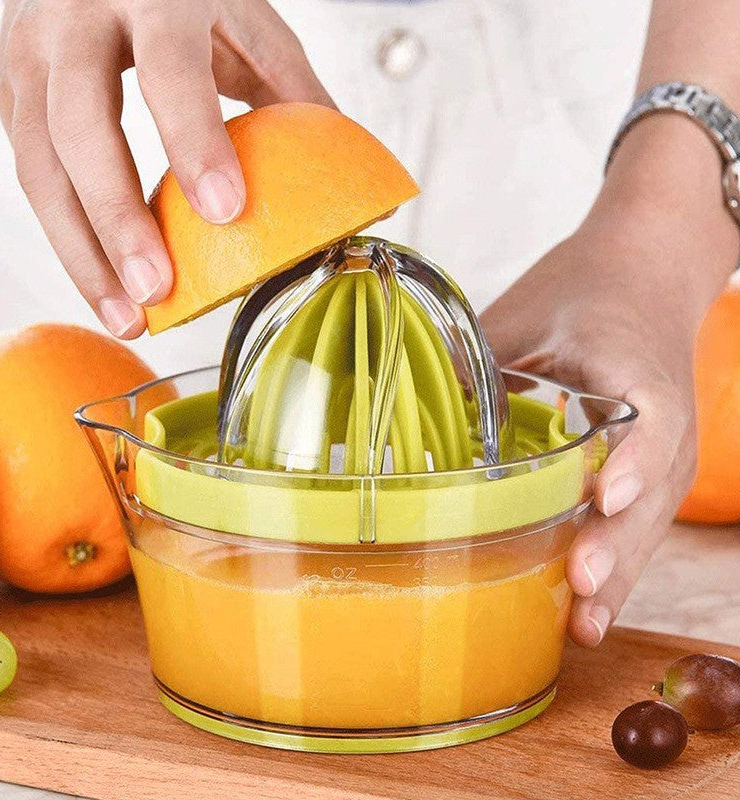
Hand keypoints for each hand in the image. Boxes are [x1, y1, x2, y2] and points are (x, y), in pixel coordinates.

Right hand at [0, 0, 332, 337]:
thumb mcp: (246, 20)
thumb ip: (291, 91)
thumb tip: (347, 180)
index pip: (171, 72)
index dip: (194, 142)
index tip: (225, 212)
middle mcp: (77, 18)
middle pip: (82, 126)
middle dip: (118, 218)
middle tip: (156, 290)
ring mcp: (31, 55)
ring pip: (40, 164)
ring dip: (83, 252)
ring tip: (128, 315)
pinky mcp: (12, 93)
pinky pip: (31, 175)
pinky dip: (67, 238)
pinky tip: (103, 283)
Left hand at [480, 116, 737, 646]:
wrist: (643, 271)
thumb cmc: (584, 290)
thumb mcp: (526, 312)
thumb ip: (479, 359)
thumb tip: (402, 404)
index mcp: (636, 369)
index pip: (651, 421)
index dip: (632, 462)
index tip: (606, 497)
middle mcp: (663, 419)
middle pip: (651, 490)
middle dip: (616, 542)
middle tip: (578, 584)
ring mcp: (663, 448)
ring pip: (648, 519)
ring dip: (617, 571)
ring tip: (582, 625)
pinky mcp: (650, 466)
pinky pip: (638, 520)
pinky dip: (615, 561)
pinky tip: (584, 603)